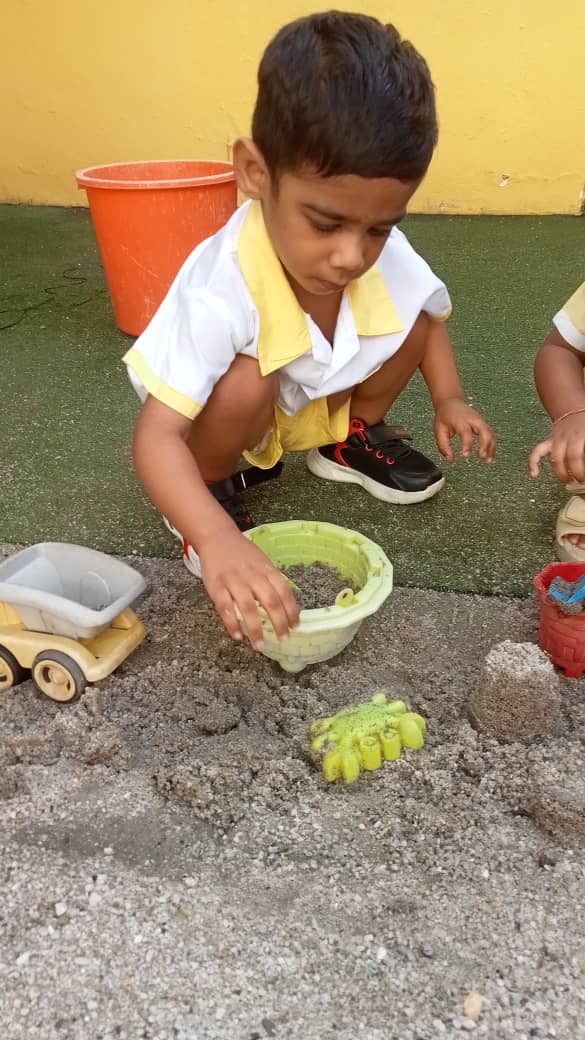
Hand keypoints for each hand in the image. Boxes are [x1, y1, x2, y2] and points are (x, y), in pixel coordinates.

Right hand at [198, 527, 299, 650]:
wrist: (217, 537)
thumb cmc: (241, 553)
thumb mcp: (262, 562)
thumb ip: (271, 581)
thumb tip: (285, 605)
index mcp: (267, 570)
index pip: (284, 592)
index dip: (291, 611)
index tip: (295, 626)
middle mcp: (253, 576)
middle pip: (270, 602)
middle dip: (279, 623)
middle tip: (283, 639)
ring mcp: (234, 581)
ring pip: (249, 608)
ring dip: (255, 629)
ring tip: (259, 645)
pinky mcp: (216, 586)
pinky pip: (225, 608)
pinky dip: (232, 623)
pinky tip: (238, 636)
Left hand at [434, 398, 495, 462]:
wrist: (451, 402)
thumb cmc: (444, 417)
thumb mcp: (439, 430)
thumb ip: (443, 445)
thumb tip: (450, 459)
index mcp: (460, 420)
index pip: (466, 433)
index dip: (467, 445)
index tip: (466, 456)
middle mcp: (473, 419)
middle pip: (484, 431)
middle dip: (485, 445)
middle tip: (481, 457)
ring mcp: (480, 421)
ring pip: (490, 433)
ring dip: (491, 447)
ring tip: (488, 461)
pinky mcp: (483, 424)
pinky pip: (490, 435)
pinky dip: (492, 446)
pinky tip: (489, 456)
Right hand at [529, 413, 584, 483]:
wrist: (574, 410)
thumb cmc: (584, 423)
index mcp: (578, 435)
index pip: (574, 456)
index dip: (578, 470)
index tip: (582, 478)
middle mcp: (564, 437)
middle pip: (563, 459)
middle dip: (570, 474)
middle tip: (578, 481)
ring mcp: (554, 439)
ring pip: (553, 459)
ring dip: (560, 473)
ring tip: (567, 480)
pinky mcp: (548, 442)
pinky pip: (537, 452)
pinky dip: (533, 463)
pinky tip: (534, 474)